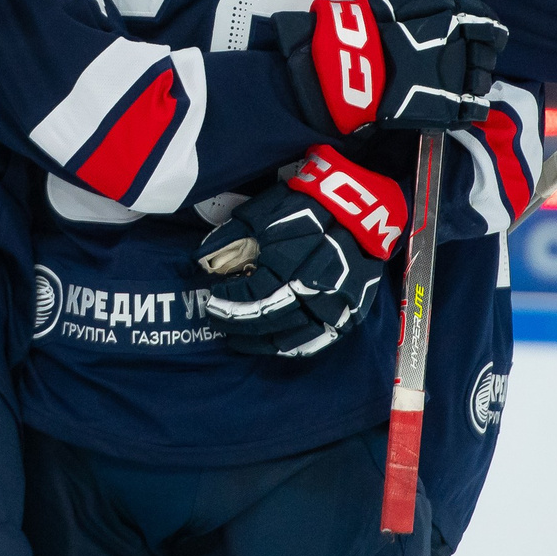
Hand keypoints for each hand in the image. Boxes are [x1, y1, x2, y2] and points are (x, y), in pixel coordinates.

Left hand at [196, 146, 402, 355]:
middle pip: (267, 317)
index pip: (251, 293)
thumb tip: (199, 260)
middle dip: (237, 322)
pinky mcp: (350, 313)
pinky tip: (272, 346)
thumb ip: (229, 237)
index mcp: (289, 261)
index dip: (229, 300)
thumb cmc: (304, 207)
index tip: (213, 298)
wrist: (357, 209)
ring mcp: (334, 304)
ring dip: (259, 342)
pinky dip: (292, 348)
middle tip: (218, 321)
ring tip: (237, 340)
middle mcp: (312, 288)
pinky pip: (318, 340)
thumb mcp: (262, 212)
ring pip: (291, 337)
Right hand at [275, 0, 507, 135]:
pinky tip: (462, 105)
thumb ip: (442, 4)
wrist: (360, 61)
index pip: (492, 29)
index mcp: (461, 25)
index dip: (491, 34)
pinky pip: (474, 110)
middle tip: (459, 60)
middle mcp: (466, 52)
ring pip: (482, 83)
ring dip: (475, 81)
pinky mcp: (450, 108)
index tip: (481, 37)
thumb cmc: (383, 24)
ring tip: (457, 82)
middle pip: (487, 58)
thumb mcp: (414, 0)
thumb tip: (460, 7)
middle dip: (479, 58)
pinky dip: (472, 108)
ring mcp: (459, 82)